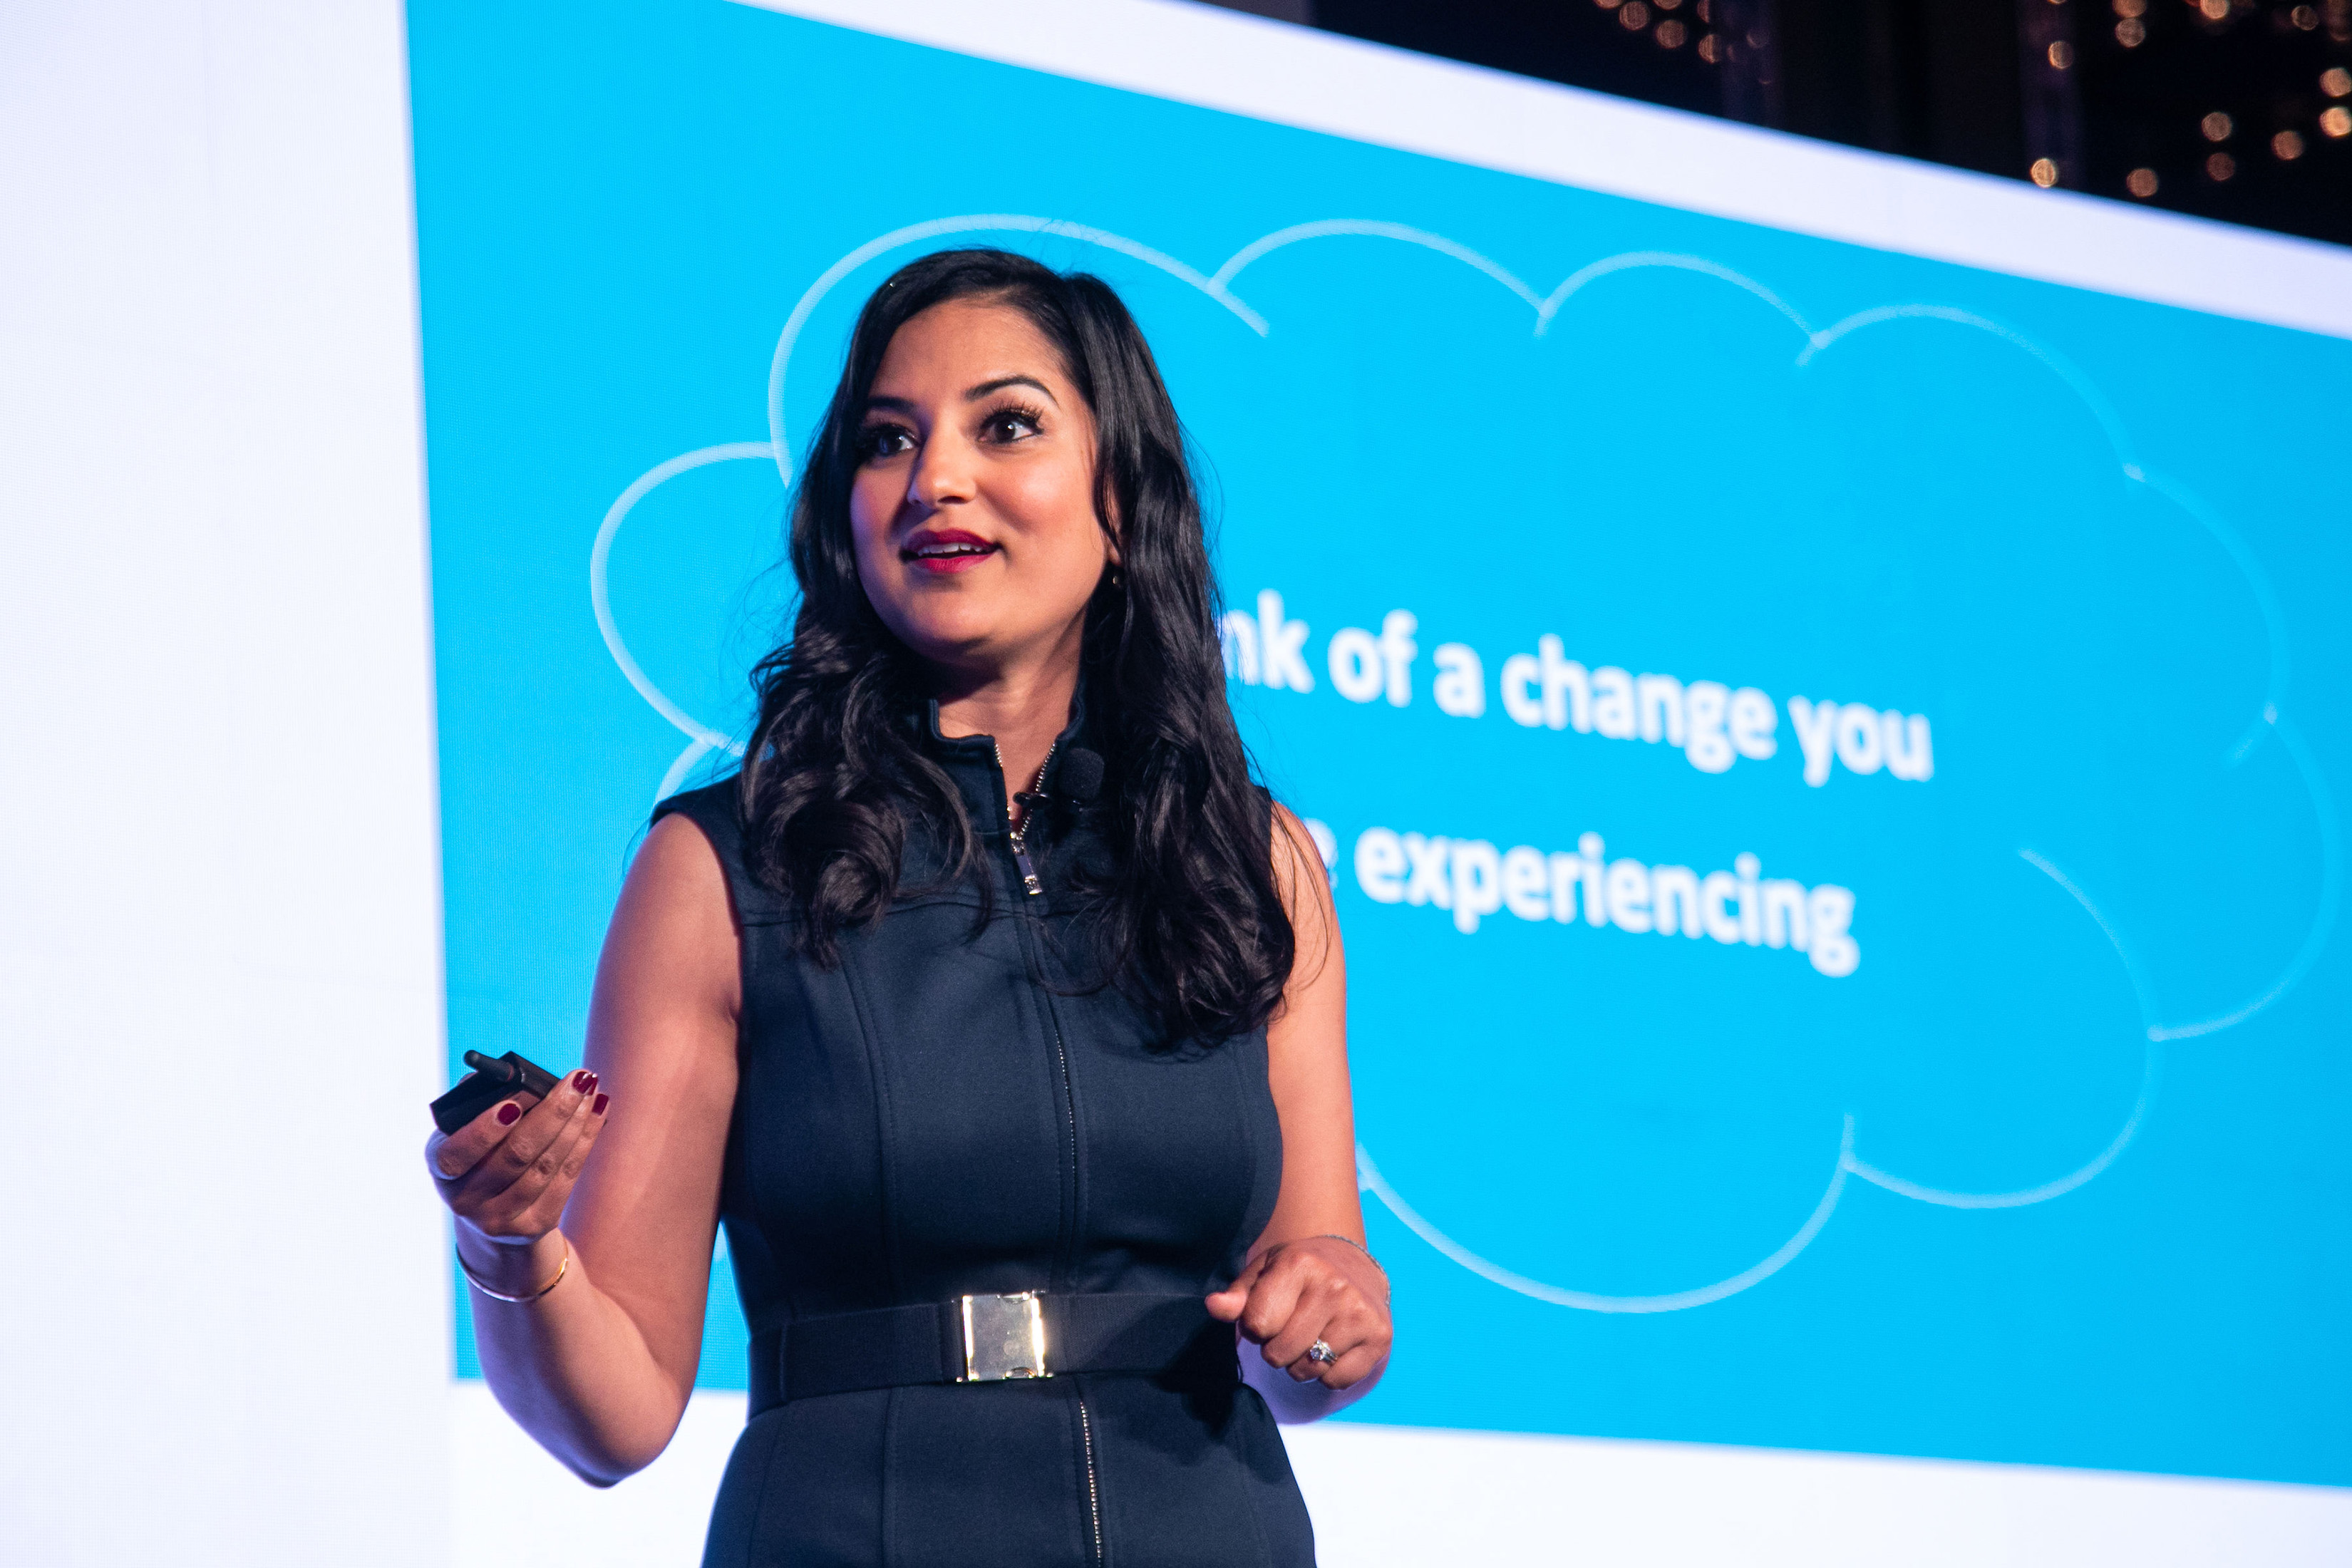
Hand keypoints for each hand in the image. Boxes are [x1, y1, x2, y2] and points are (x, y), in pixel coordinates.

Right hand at [424, 1068, 609, 1287]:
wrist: (493, 1213)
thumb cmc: (482, 1154)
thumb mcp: (467, 1131)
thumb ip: (479, 1101)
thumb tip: (509, 1076)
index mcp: (442, 1168)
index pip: (456, 1155)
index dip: (483, 1132)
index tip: (511, 1106)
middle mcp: (465, 1199)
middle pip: (516, 1156)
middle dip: (553, 1113)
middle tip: (578, 1079)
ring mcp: (499, 1219)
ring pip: (546, 1165)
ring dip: (576, 1122)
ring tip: (591, 1090)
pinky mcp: (532, 1226)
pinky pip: (566, 1178)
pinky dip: (586, 1140)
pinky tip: (598, 1111)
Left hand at [1206, 1236, 1391, 1389]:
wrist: (1354, 1266)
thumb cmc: (1298, 1273)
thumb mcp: (1263, 1274)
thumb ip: (1237, 1296)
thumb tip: (1213, 1306)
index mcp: (1299, 1264)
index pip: (1257, 1324)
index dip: (1256, 1328)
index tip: (1269, 1314)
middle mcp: (1334, 1286)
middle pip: (1280, 1353)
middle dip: (1276, 1350)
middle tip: (1289, 1329)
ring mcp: (1360, 1313)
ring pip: (1309, 1370)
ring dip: (1301, 1364)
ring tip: (1310, 1337)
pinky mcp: (1379, 1337)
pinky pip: (1337, 1380)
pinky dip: (1329, 1373)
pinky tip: (1333, 1346)